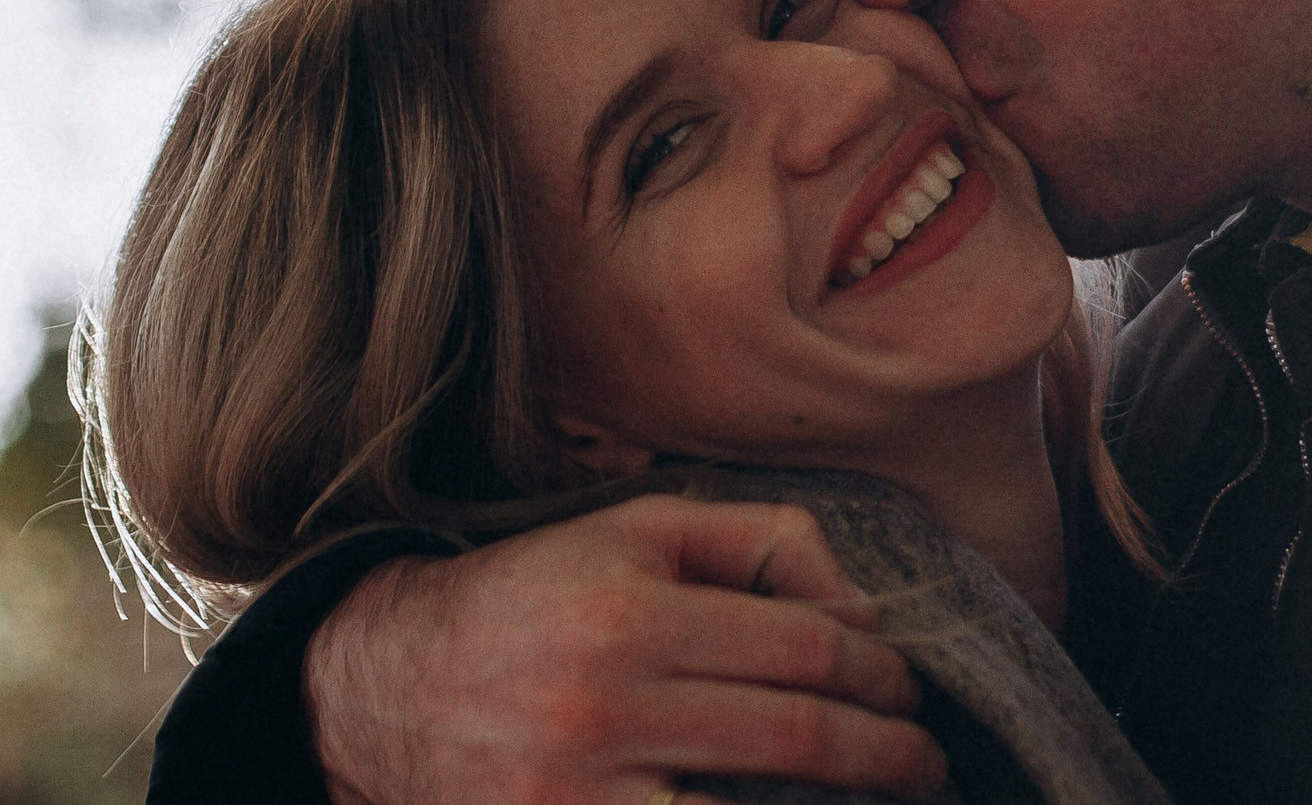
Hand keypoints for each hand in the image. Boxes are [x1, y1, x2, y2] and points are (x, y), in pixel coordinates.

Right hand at [305, 495, 946, 804]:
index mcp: (633, 616)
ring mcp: (580, 794)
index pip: (804, 648)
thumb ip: (760, 542)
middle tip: (925, 758)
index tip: (910, 686)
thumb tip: (863, 605)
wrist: (385, 684)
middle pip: (795, 737)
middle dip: (884, 751)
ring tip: (886, 801)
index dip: (880, 670)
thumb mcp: (639, 533)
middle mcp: (607, 708)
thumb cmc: (537, 594)